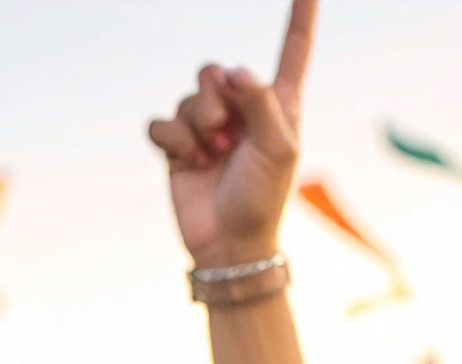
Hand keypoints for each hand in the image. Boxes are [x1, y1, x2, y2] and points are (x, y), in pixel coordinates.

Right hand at [147, 0, 315, 267]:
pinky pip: (161, 122)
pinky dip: (172, 141)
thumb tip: (236, 71)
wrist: (229, 243)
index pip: (290, 54)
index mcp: (278, 109)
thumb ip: (263, 104)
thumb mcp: (278, 151)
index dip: (300, 20)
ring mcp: (209, 126)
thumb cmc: (262, 200)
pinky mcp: (179, 144)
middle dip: (215, 103)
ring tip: (212, 158)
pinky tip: (188, 163)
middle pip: (216, 72)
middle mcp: (243, 111)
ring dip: (197, 128)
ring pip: (188, 97)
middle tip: (227, 140)